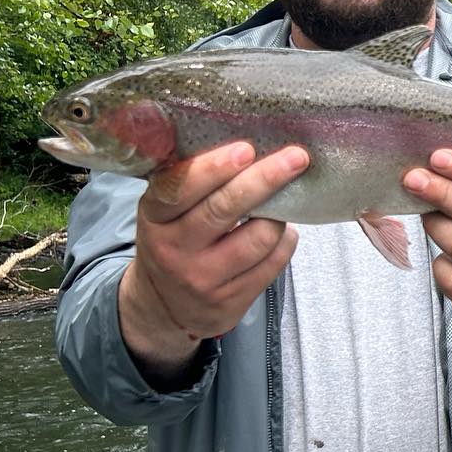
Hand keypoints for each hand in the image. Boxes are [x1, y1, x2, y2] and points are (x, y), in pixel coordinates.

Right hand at [119, 141, 308, 384]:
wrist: (163, 306)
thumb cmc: (176, 239)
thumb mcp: (166, 212)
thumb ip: (192, 183)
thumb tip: (249, 145)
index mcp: (155, 217)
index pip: (181, 188)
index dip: (214, 168)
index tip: (246, 148)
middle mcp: (174, 249)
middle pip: (225, 209)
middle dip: (265, 178)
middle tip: (296, 157)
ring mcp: (202, 279)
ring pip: (260, 236)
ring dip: (279, 215)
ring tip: (279, 205)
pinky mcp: (230, 301)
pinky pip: (275, 262)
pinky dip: (285, 240)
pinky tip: (279, 234)